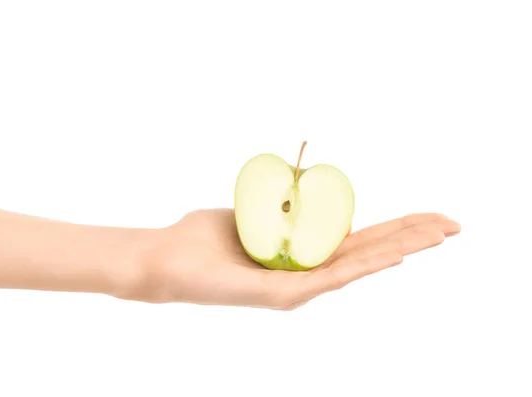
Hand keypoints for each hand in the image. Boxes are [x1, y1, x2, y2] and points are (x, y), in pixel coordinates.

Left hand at [127, 209, 460, 309]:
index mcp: (301, 254)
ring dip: (402, 247)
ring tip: (439, 234)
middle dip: (413, 236)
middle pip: (370, 252)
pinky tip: (394, 255)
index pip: (359, 239)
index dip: (396, 227)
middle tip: (454, 223)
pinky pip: (330, 277)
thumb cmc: (201, 238)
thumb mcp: (250, 213)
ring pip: (360, 265)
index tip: (429, 214)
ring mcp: (296, 288)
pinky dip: (365, 264)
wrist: (164, 259)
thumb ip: (281, 208)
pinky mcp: (281, 296)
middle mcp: (306, 274)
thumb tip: (304, 197)